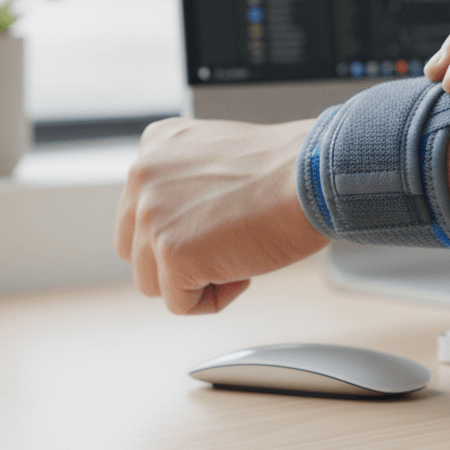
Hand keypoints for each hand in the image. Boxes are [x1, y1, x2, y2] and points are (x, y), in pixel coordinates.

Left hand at [115, 117, 328, 313]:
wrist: (313, 177)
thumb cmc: (287, 170)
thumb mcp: (218, 158)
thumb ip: (186, 184)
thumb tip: (181, 227)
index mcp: (154, 145)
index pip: (139, 212)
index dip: (181, 231)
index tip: (220, 224)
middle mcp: (142, 176)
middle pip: (136, 249)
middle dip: (177, 260)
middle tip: (225, 248)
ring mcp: (152, 216)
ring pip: (152, 281)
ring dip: (195, 280)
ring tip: (239, 257)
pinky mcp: (172, 254)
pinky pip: (179, 304)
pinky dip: (213, 299)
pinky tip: (244, 272)